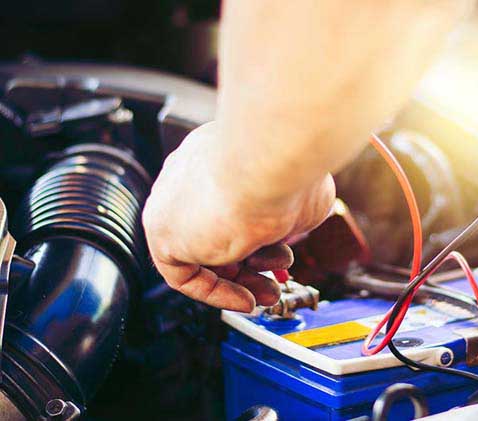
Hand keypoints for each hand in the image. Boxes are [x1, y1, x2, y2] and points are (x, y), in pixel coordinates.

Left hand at [142, 122, 334, 311]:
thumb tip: (295, 228)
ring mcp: (175, 201)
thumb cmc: (288, 171)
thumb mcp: (299, 199)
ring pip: (204, 253)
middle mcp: (195, 175)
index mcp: (223, 157)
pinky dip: (216, 292)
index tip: (283, 253)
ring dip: (241, 280)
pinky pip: (184, 273)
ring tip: (271, 293)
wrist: (268, 164)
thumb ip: (290, 216)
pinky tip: (247, 299)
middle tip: (277, 279)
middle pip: (217, 230)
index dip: (261, 236)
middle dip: (253, 263)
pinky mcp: (162, 231)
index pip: (232, 204)